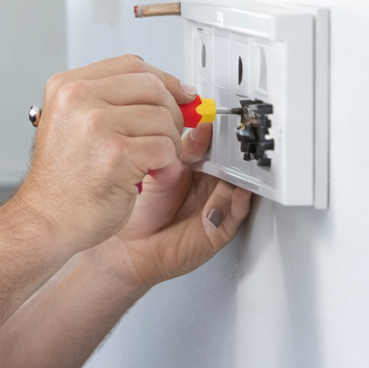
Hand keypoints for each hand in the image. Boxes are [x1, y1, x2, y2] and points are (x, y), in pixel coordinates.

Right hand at [13, 55, 186, 257]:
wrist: (46, 220)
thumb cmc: (63, 182)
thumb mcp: (74, 124)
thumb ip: (112, 102)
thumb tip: (172, 91)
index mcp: (67, 87)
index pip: (131, 65)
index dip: (164, 80)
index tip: (180, 95)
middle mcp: (78, 99)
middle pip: (152, 87)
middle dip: (171, 113)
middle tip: (166, 136)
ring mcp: (96, 124)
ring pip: (163, 119)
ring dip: (169, 144)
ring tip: (150, 162)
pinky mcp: (116, 154)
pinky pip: (166, 148)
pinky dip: (167, 165)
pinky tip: (150, 174)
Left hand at [86, 111, 251, 292]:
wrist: (128, 247)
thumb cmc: (138, 207)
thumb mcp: (156, 169)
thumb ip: (179, 149)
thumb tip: (200, 126)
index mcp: (195, 164)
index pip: (216, 143)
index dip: (220, 132)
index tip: (219, 120)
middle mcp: (209, 183)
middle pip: (233, 163)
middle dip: (234, 153)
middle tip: (231, 142)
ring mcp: (217, 205)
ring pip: (240, 185)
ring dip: (238, 176)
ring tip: (233, 166)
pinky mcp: (220, 230)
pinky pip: (237, 215)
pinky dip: (240, 202)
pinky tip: (238, 192)